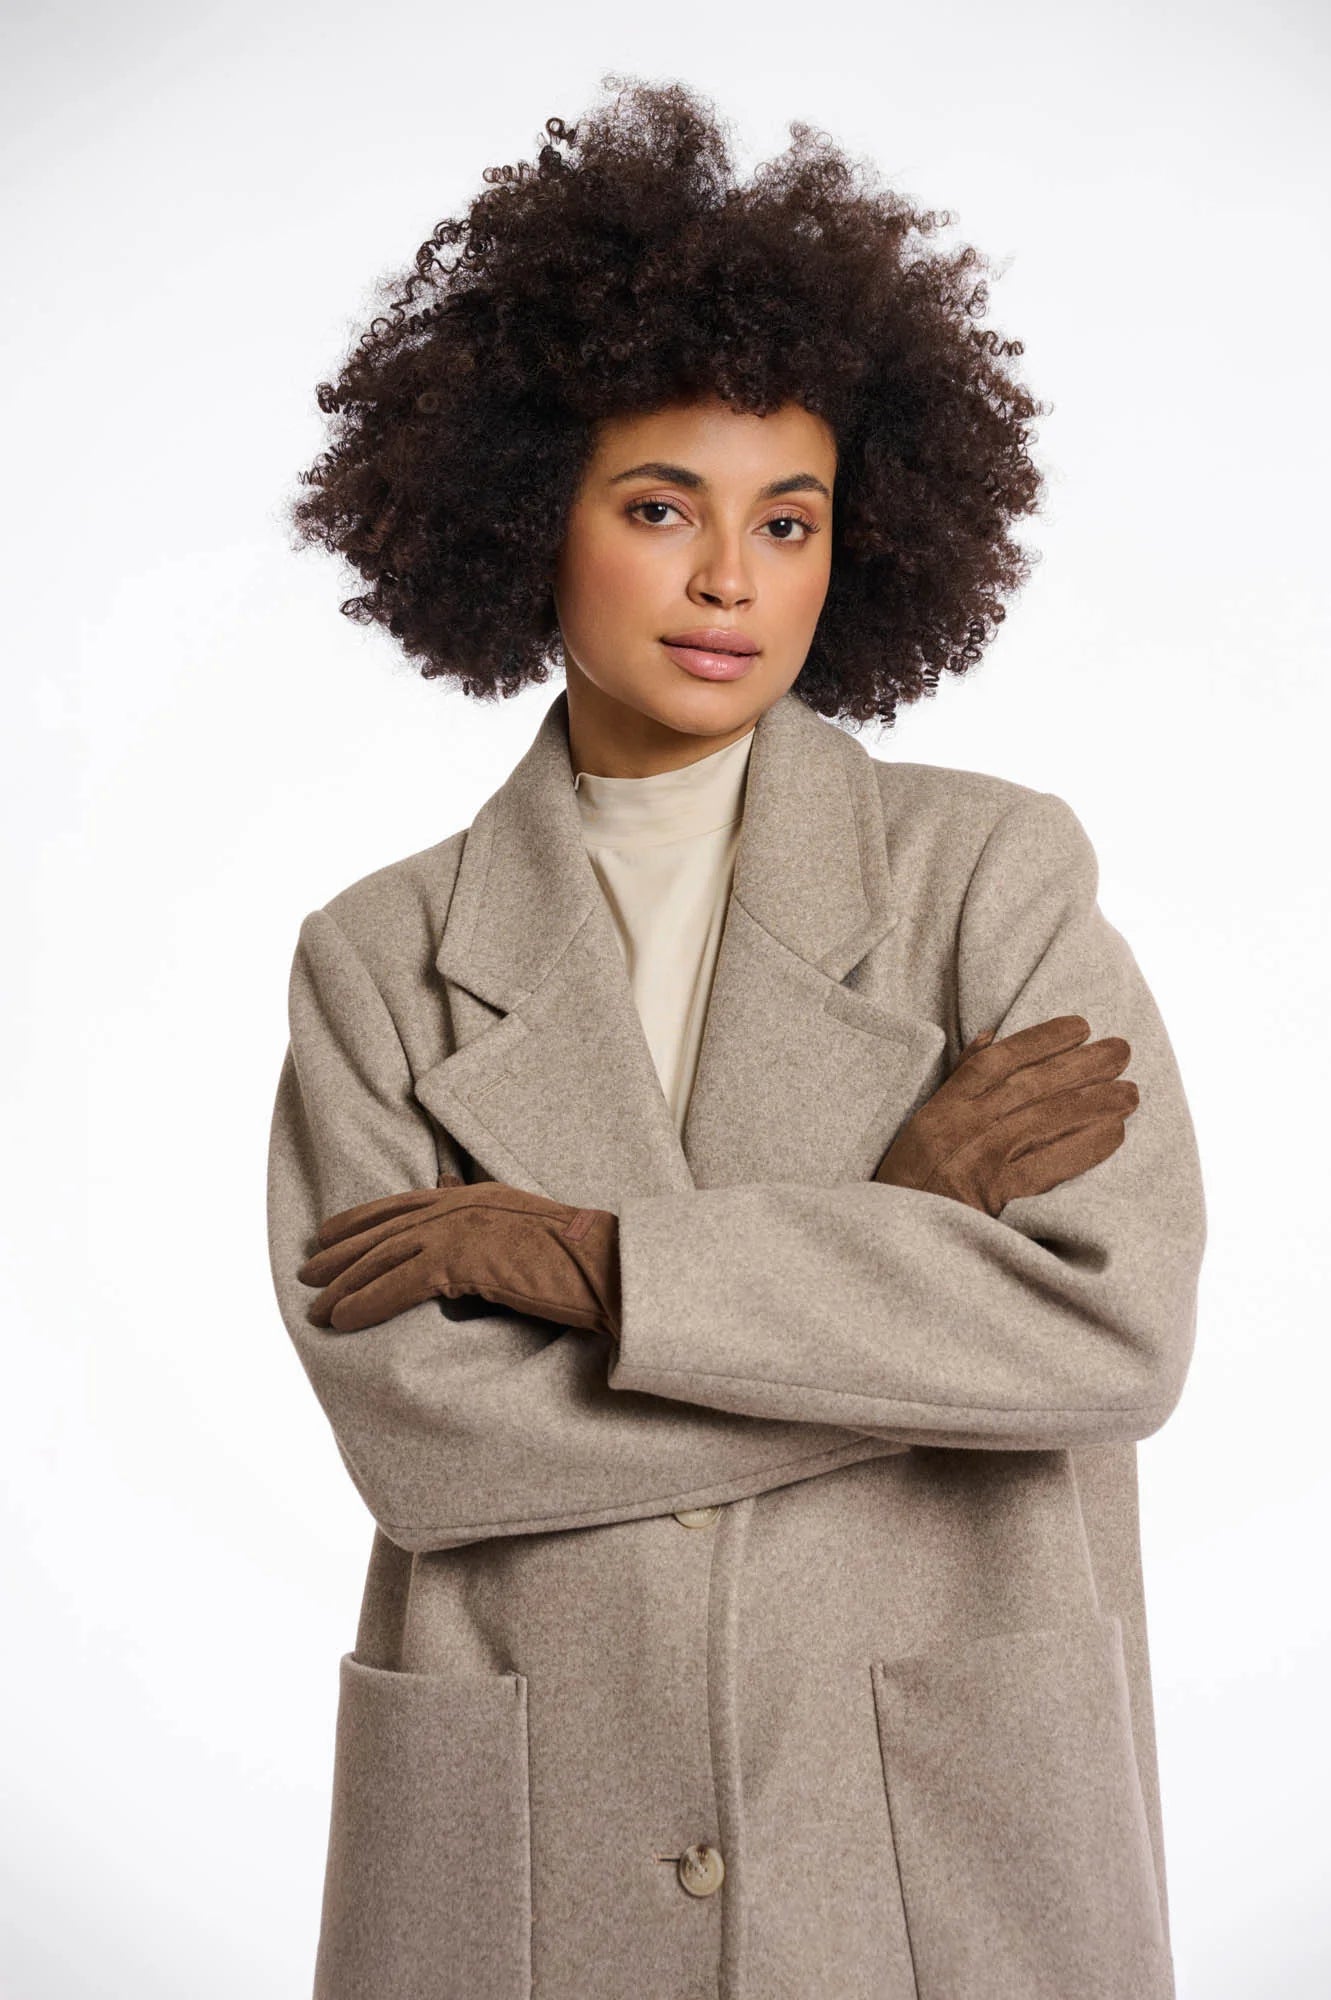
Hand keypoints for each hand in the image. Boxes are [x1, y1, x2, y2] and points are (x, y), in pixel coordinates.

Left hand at [297, 1170, 620, 1336]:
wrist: (612, 1268)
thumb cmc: (581, 1262)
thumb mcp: (526, 1235)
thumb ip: (489, 1230)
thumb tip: (462, 1230)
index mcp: (477, 1196)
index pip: (404, 1205)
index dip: (362, 1221)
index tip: (330, 1237)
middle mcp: (463, 1204)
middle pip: (385, 1228)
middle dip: (342, 1252)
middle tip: (307, 1273)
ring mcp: (462, 1228)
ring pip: (385, 1255)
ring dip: (345, 1283)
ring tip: (315, 1307)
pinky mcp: (465, 1258)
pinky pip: (400, 1282)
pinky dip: (367, 1301)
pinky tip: (343, 1318)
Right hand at [874, 1014, 1138, 1217]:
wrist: (892, 1242)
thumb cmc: (909, 1184)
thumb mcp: (922, 1126)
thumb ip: (958, 1082)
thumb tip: (990, 1039)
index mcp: (943, 1108)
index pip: (997, 1061)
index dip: (1041, 1039)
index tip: (1080, 1026)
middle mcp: (962, 1127)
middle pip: (1031, 1085)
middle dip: (1082, 1064)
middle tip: (1123, 1051)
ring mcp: (979, 1159)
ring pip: (1046, 1119)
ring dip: (1094, 1103)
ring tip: (1131, 1093)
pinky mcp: (993, 1196)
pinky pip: (1049, 1165)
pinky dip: (1084, 1147)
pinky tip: (1114, 1134)